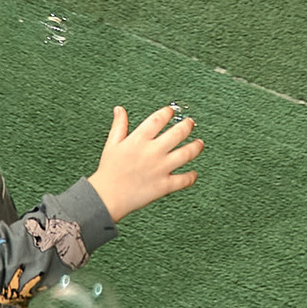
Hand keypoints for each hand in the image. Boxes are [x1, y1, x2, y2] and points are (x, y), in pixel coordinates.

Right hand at [87, 104, 201, 220]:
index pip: (158, 119)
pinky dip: (191, 176)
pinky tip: (193, 173)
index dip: (168, 112)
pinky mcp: (164, 185)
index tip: (171, 111)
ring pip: (186, 154)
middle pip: (178, 133)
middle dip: (187, 125)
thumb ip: (119, 125)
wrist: (106, 198)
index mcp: (138, 140)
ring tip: (199, 143)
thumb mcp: (112, 144)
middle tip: (190, 123)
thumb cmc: (109, 171)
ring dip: (196, 147)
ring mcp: (160, 168)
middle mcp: (152, 152)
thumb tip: (119, 109)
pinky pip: (184, 180)